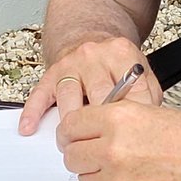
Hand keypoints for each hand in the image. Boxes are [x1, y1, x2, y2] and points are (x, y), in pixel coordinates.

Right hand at [19, 37, 160, 134]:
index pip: (131, 90)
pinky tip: (30, 127)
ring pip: (69, 96)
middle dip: (103, 123)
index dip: (134, 117)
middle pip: (99, 94)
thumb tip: (149, 126)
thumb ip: (147, 95)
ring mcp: (71, 63)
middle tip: (106, 147)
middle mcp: (94, 55)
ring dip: (72, 123)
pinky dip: (34, 112)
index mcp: (121, 53)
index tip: (135, 137)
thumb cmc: (116, 63)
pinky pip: (40, 94)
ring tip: (75, 143)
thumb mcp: (140, 70)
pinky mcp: (51, 73)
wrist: (89, 34)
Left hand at [58, 100, 180, 180]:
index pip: (71, 126)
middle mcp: (113, 150)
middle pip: (72, 157)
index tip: (71, 138)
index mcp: (118, 119)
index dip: (70, 134)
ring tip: (122, 174)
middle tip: (94, 158)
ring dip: (98, 179)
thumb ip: (119, 121)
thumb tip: (97, 128)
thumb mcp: (154, 112)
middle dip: (82, 157)